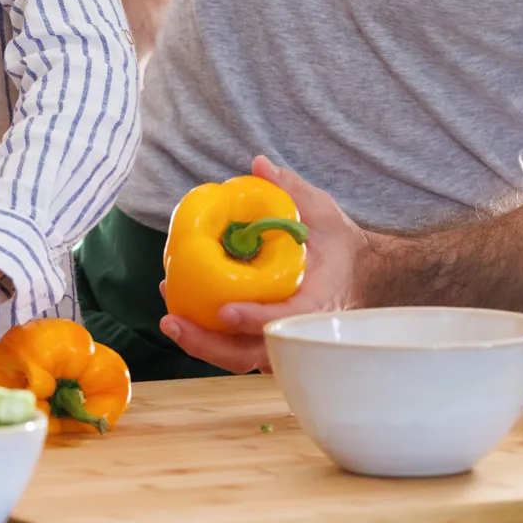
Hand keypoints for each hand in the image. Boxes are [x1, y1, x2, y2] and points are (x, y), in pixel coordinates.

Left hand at [161, 156, 368, 372]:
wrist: (352, 274)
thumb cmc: (335, 245)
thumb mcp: (322, 214)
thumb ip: (294, 192)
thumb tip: (261, 164)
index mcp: (320, 303)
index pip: (290, 320)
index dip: (259, 319)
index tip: (227, 311)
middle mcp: (299, 331)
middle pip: (253, 353)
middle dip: (210, 344)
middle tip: (175, 321)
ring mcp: (280, 341)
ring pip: (238, 358)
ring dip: (201, 344)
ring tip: (170, 319)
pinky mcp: (262, 340)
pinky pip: (231, 348)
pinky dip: (204, 336)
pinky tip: (178, 313)